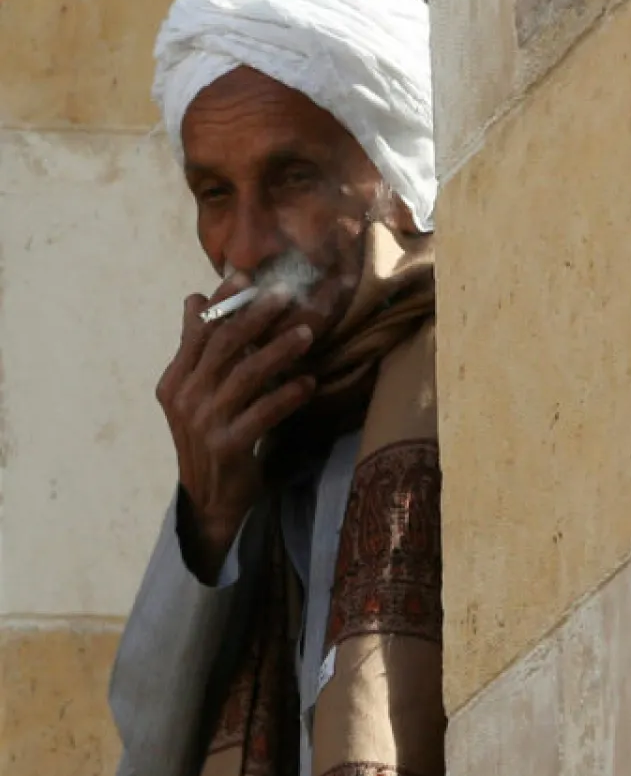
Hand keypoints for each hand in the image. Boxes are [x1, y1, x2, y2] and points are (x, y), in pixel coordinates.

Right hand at [157, 280, 316, 578]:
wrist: (210, 499)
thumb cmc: (211, 438)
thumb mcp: (195, 393)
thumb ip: (197, 349)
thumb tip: (194, 299)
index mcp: (176, 381)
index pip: (200, 332)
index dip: (222, 302)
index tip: (245, 276)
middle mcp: (186, 398)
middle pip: (224, 346)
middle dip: (255, 317)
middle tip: (285, 296)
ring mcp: (206, 423)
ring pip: (246, 375)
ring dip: (279, 351)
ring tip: (307, 334)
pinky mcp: (230, 445)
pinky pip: (263, 412)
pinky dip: (288, 395)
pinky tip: (310, 382)